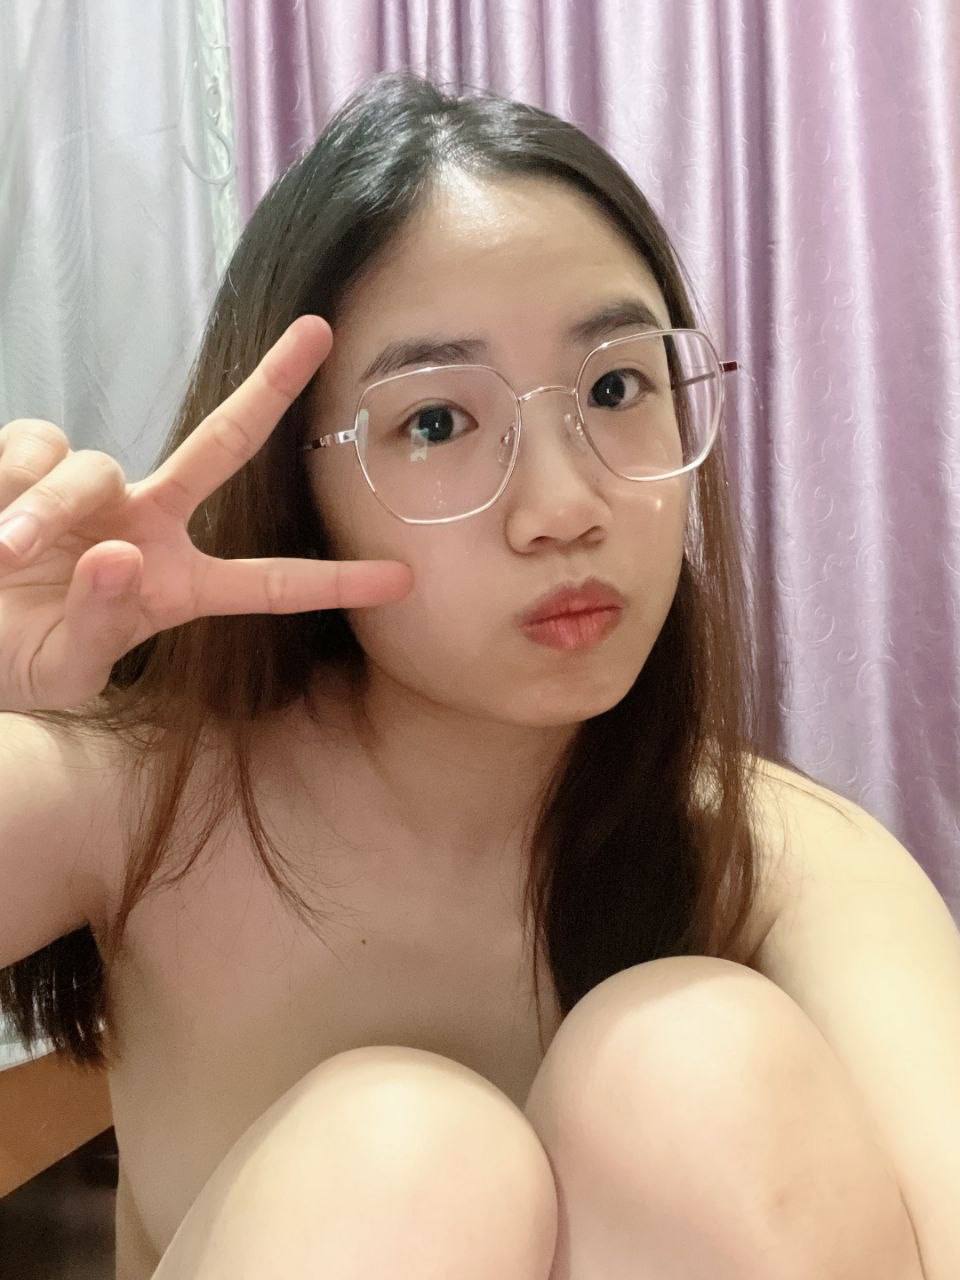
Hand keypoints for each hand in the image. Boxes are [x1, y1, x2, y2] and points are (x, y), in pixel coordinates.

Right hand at [0, 315, 412, 711]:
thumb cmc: (19, 657)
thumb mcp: (66, 668)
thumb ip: (99, 622)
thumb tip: (119, 554)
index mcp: (178, 586)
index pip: (268, 584)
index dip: (333, 582)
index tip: (403, 580)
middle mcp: (149, 525)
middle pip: (222, 443)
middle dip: (270, 386)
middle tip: (319, 330)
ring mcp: (96, 491)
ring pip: (93, 468)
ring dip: (45, 513)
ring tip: (1, 557)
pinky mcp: (33, 461)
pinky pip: (35, 445)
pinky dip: (8, 481)